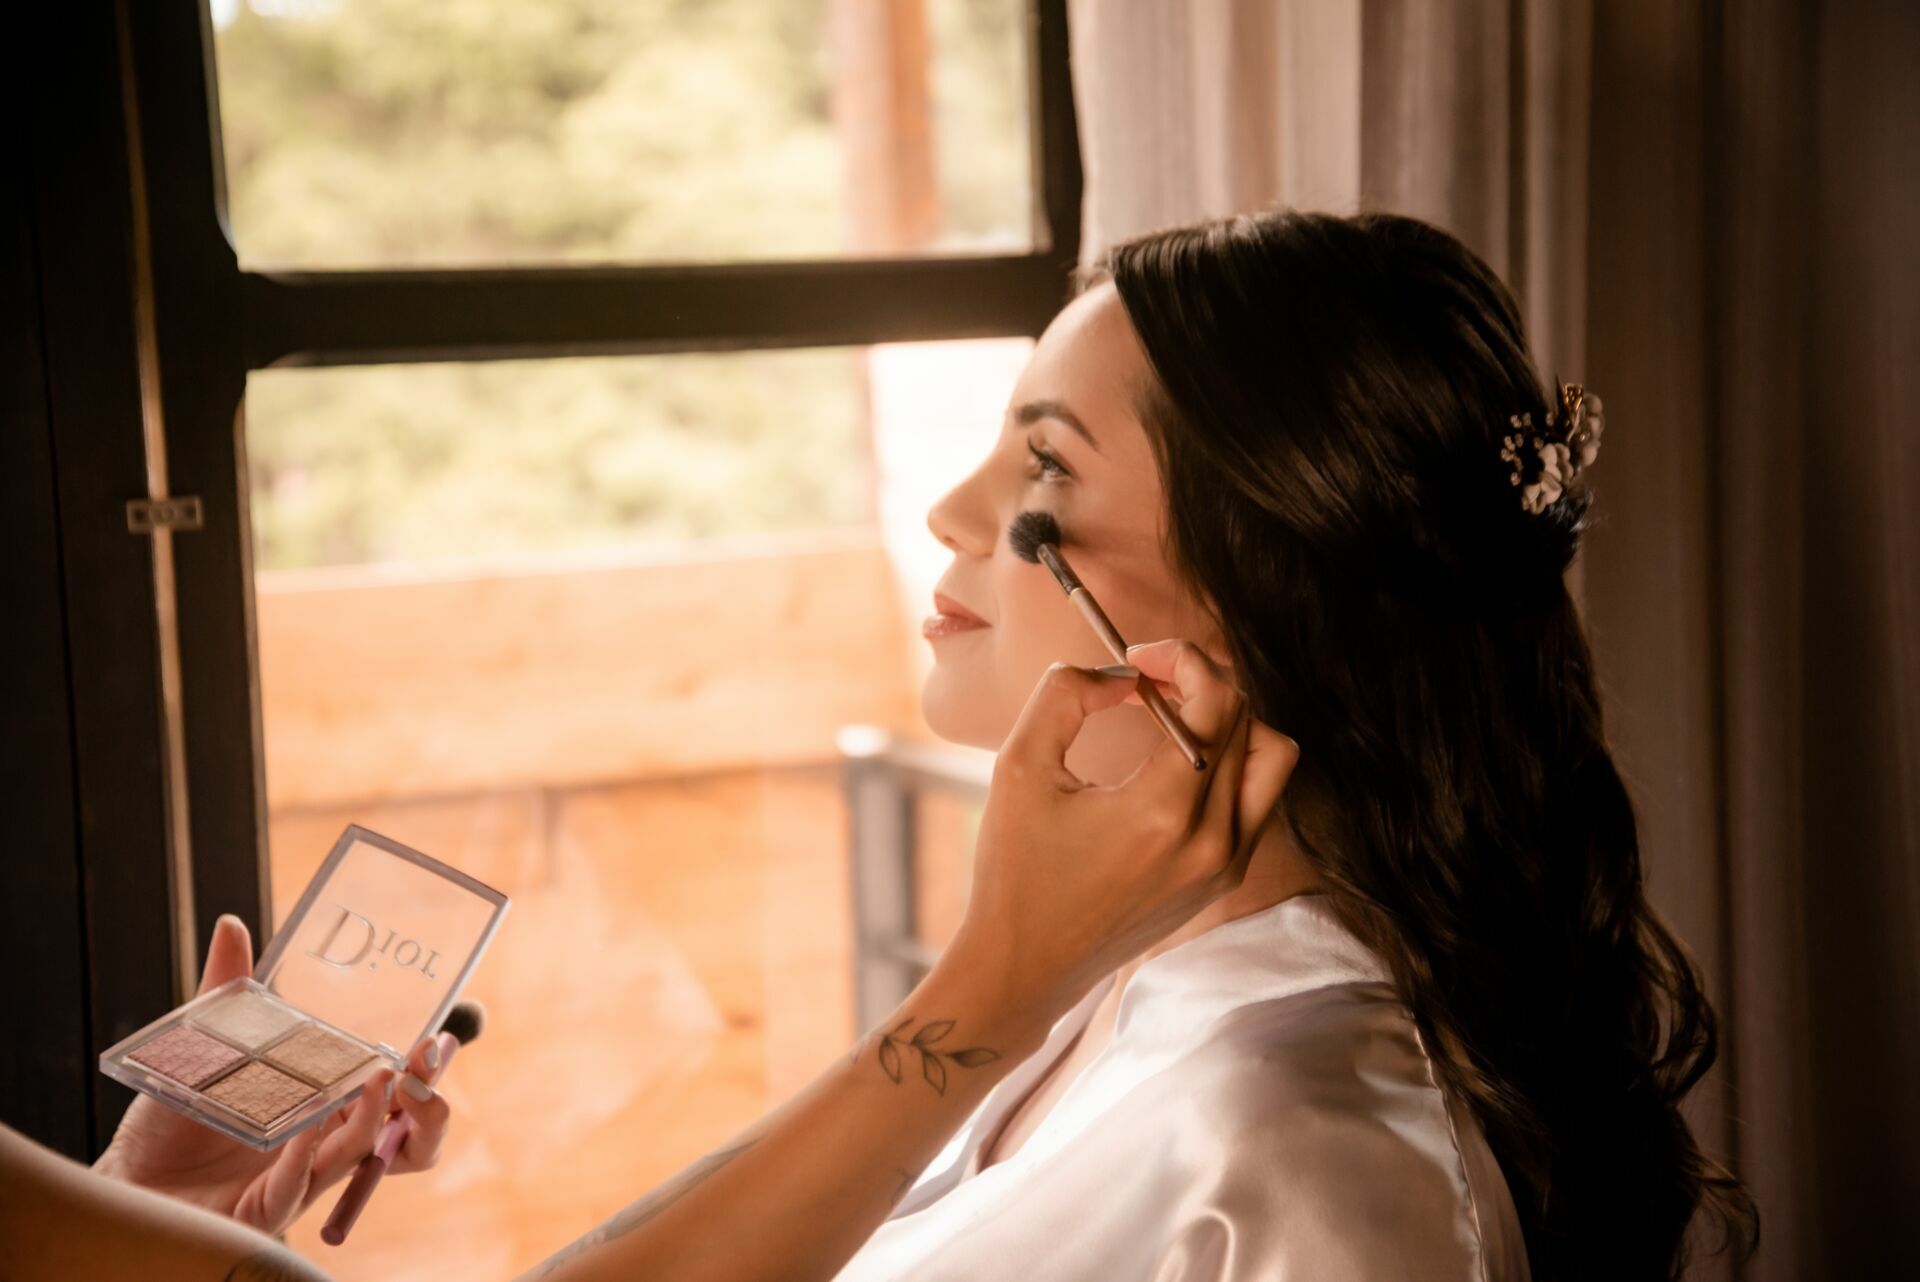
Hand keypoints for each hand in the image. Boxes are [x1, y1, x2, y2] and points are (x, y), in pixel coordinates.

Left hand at [93, 914, 453, 1235]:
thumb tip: (232, 925)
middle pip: (403, 1134)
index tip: (438, 1032)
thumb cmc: (173, 1122)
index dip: (425, 1067)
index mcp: (325, 1106)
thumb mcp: (206, 1049)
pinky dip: (304, 1155)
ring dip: (372, 1121)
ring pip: (357, 1157)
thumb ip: (226, 991)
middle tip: (426, 1062)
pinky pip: (295, 1185)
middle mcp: (322, 1144)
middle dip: (429, 1104)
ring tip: (379, 1082)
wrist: (129, 1182)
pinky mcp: (263, 1208)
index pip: (394, 1090)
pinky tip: (307, 1126)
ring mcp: (298, 1178)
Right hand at [949, 638, 1299, 1017]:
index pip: (1218, 701)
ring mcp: (1225, 866)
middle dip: (1199, 682)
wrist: (1025, 966)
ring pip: (1270, 761)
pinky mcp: (1224, 881)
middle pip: (1248, 721)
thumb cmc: (1014, 870)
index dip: (1183, 658)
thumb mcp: (1019, 767)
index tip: (1138, 658)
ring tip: (1171, 716)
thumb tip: (1119, 673)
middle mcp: (1211, 841)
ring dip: (1228, 723)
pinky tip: (1173, 761)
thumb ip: (1065, 695)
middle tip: (1146, 680)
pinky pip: (1257, 800)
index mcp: (1163, 812)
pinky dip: (1229, 765)